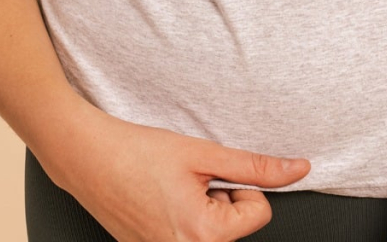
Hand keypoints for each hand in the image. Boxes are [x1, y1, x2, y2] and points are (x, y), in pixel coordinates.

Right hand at [37, 99, 311, 241]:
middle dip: (221, 198)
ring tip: (172, 188)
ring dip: (204, 207)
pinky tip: (161, 199)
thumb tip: (298, 170)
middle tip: (187, 180)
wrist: (88, 157)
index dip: (239, 185)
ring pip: (215, 231)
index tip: (208, 174)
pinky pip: (190, 237)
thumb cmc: (140, 152)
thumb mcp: (204, 153)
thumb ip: (256, 167)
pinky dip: (184, 216)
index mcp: (203, 236)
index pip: (259, 212)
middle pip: (237, 226)